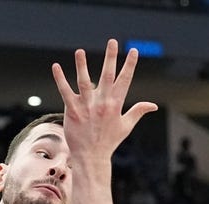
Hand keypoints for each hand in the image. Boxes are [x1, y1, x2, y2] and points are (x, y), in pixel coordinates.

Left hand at [51, 39, 157, 164]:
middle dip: (111, 58)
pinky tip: (56, 67)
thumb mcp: (126, 126)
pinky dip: (60, 79)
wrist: (91, 157)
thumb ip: (138, 112)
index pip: (125, 80)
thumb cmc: (108, 142)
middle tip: (113, 41)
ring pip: (84, 81)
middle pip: (107, 76)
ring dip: (82, 65)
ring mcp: (86, 106)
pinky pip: (65, 92)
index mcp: (116, 104)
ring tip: (80, 51)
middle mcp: (102, 103)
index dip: (130, 65)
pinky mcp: (72, 110)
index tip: (134, 51)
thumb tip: (152, 105)